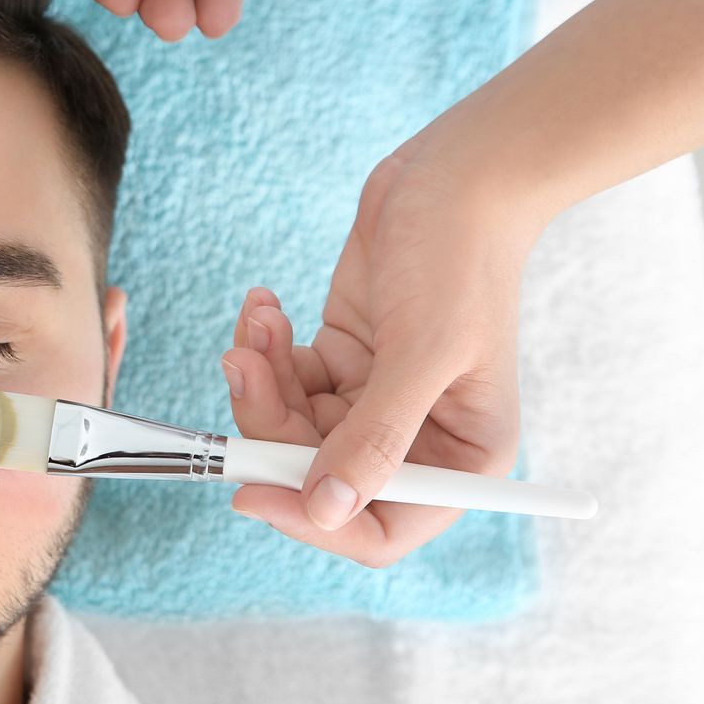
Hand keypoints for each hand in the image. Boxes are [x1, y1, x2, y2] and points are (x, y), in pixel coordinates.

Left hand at [218, 135, 542, 566]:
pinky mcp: (343, 356)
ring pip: (290, 427)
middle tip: (241, 365)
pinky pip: (285, 379)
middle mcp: (418, 439)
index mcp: (462, 457)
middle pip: (317, 475)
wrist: (455, 174)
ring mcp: (376, 398)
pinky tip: (265, 305)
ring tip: (258, 323)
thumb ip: (374, 438)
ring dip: (261, 379)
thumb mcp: (423, 352)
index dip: (313, 520)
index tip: (251, 489)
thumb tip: (326, 510)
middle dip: (270, 428)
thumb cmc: (460, 258)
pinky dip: (265, 349)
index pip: (380, 530)